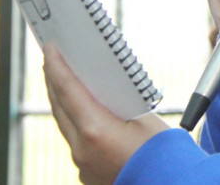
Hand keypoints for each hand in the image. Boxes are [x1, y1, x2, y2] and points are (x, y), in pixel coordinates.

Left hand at [43, 43, 168, 184]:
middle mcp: (82, 149)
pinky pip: (75, 141)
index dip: (57, 67)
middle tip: (51, 59)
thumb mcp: (145, 117)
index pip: (68, 91)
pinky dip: (75, 122)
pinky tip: (80, 113)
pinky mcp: (87, 173)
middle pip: (60, 108)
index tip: (50, 48)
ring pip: (66, 126)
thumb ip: (119, 103)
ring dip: (63, 102)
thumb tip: (104, 90)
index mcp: (95, 131)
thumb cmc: (163, 151)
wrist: (169, 182)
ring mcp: (82, 164)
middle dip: (54, 81)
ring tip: (62, 82)